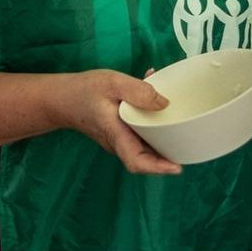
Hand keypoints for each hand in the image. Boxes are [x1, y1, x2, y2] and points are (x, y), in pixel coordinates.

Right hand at [60, 70, 181, 174]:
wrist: (60, 98)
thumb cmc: (83, 91)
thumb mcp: (112, 82)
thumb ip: (138, 91)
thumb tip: (164, 104)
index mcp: (116, 134)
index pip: (136, 161)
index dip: (158, 167)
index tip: (178, 167)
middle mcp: (119, 142)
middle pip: (147, 158)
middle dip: (169, 155)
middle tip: (191, 143)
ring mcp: (119, 140)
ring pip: (146, 146)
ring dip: (164, 138)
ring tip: (184, 125)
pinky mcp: (120, 132)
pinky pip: (141, 133)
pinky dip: (154, 123)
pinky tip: (160, 103)